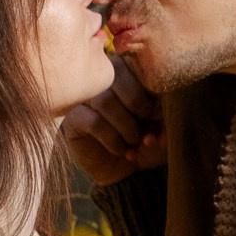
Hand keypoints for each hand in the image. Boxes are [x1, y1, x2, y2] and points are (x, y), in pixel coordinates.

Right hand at [64, 52, 166, 188]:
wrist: (125, 172)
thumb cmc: (145, 139)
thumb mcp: (160, 124)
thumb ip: (162, 110)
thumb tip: (161, 108)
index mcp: (125, 70)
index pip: (134, 62)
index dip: (150, 87)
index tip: (160, 113)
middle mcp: (102, 78)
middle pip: (117, 73)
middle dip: (138, 104)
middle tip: (147, 126)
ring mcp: (84, 98)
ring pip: (105, 100)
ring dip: (127, 126)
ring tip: (135, 142)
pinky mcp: (73, 119)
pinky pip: (94, 123)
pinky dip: (113, 140)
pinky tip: (122, 151)